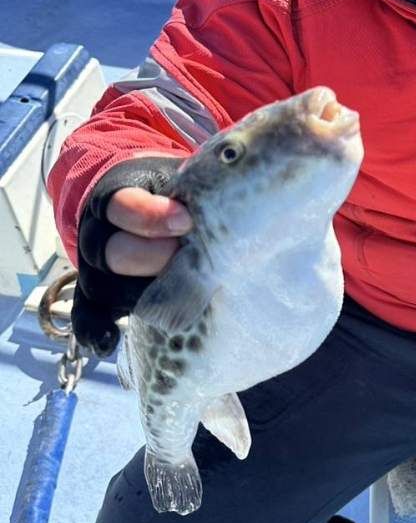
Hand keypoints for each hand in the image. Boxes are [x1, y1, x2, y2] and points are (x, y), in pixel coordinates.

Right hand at [72, 155, 189, 354]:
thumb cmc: (170, 195)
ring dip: (142, 296)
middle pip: (115, 252)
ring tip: (179, 295)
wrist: (140, 202)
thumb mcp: (179, 181)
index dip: (151, 217)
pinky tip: (109, 341)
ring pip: (104, 286)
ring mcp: (94, 267)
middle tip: (188, 260)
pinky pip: (87, 314)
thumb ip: (195, 187)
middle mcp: (98, 232)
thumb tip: (222, 192)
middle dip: (155, 259)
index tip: (186, 222)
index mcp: (116, 197)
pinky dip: (95, 329)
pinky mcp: (95, 295)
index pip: (121, 205)